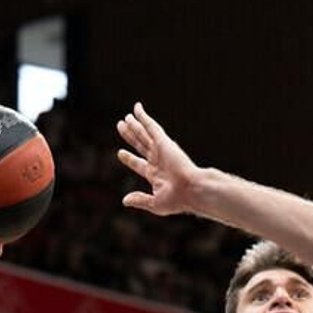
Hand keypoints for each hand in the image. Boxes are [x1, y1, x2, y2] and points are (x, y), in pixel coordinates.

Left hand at [116, 102, 203, 216]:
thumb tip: (125, 201)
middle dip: (131, 136)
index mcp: (155, 175)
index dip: (129, 159)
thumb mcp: (155, 203)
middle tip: (121, 126)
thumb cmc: (177, 200)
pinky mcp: (164, 142)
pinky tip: (136, 109)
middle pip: (140, 145)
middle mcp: (157, 160)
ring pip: (144, 134)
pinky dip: (143, 117)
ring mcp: (161, 150)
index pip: (139, 164)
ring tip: (125, 118)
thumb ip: (140, 200)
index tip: (120, 153)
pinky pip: (151, 127)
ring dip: (135, 126)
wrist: (191, 189)